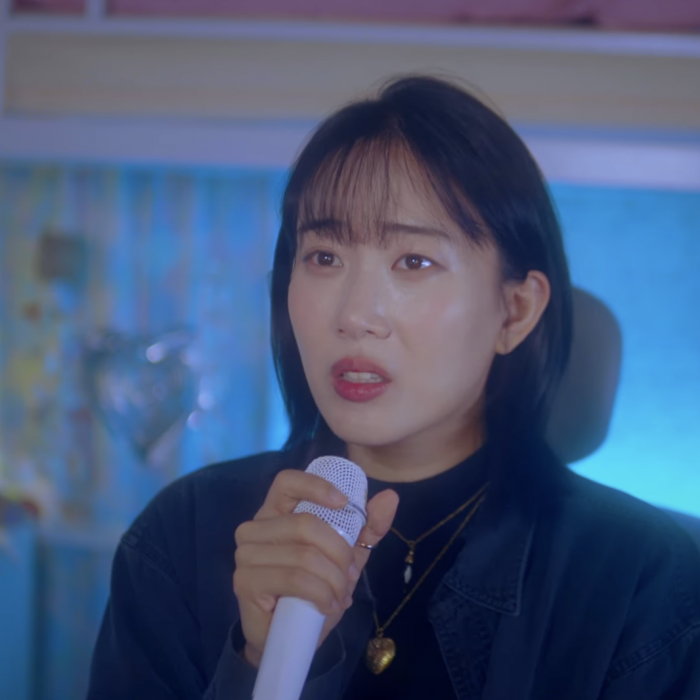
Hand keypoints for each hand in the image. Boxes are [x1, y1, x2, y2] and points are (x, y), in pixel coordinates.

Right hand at [233, 469, 398, 667]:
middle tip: (350, 576)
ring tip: (340, 596)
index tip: (344, 503)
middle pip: (305, 524)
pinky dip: (320, 594)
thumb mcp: (347, 556)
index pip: (287, 481)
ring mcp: (246, 555)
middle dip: (340, 553)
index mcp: (276, 512)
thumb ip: (367, 527)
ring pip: (304, 555)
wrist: (288, 638)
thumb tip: (390, 496)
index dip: (316, 486)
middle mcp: (255, 528)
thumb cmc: (313, 590)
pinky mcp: (245, 582)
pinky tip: (327, 606)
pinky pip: (295, 579)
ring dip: (333, 580)